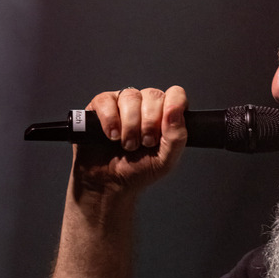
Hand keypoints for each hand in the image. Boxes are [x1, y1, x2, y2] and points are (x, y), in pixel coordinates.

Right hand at [73, 85, 187, 195]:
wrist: (110, 182)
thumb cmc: (138, 171)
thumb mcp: (165, 161)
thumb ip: (176, 137)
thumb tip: (176, 110)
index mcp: (165, 115)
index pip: (175, 95)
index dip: (171, 109)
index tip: (164, 129)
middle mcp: (145, 105)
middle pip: (153, 95)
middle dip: (149, 124)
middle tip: (145, 144)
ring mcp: (123, 103)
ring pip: (131, 97)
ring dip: (130, 126)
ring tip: (128, 145)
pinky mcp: (101, 105)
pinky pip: (107, 101)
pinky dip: (110, 121)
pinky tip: (112, 136)